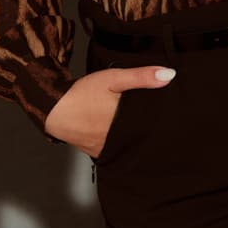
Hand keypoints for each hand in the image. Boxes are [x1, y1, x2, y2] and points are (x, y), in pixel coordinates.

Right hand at [44, 64, 176, 157]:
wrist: (54, 108)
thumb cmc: (83, 94)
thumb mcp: (113, 78)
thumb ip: (141, 77)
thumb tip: (169, 75)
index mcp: (127, 122)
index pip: (153, 126)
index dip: (164, 123)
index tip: (174, 119)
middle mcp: (119, 139)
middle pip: (142, 138)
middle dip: (150, 132)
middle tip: (164, 125)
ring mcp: (108, 148)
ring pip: (129, 146)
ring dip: (135, 139)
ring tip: (144, 131)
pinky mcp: (97, 152)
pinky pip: (114, 150)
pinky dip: (120, 144)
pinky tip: (122, 136)